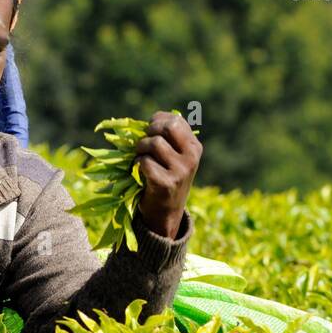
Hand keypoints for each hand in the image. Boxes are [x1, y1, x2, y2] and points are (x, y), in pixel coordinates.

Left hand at [134, 111, 202, 238]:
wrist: (165, 212)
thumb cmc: (165, 178)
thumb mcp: (174, 156)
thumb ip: (167, 137)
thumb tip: (153, 120)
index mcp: (194, 147)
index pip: (175, 120)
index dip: (157, 121)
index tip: (150, 131)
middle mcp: (191, 157)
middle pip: (166, 127)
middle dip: (150, 131)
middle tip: (144, 144)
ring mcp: (181, 170)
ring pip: (153, 144)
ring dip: (140, 150)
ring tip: (141, 159)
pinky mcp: (166, 183)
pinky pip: (144, 162)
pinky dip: (137, 165)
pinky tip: (141, 173)